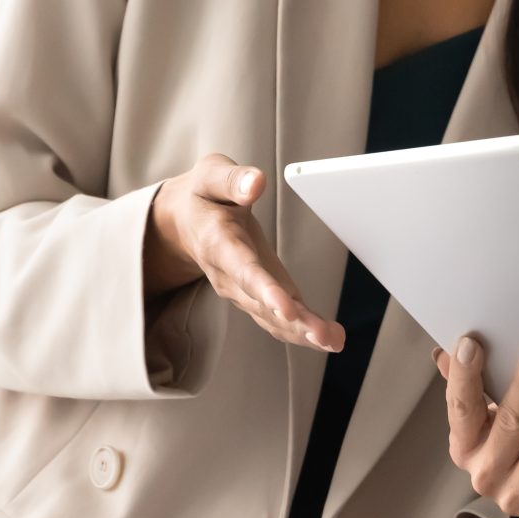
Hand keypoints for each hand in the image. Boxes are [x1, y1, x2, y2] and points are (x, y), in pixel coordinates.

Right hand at [142, 153, 342, 351]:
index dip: (264, 289)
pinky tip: (329, 338)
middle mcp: (228, 273)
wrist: (185, 220)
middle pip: (261, 302)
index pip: (242, 269)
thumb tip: (256, 183)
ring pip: (271, 317)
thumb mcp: (211, 175)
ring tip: (333, 341)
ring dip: (302, 332)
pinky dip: (302, 330)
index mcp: (218, 242)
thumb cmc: (204, 195)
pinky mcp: (257, 294)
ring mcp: (241, 289)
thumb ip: (233, 180)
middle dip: (292, 321)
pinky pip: (277, 318)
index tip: (285, 307)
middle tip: (322, 336)